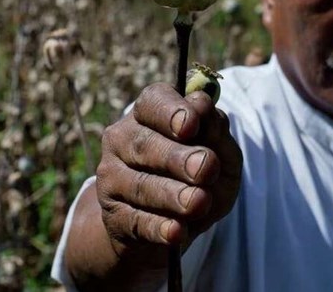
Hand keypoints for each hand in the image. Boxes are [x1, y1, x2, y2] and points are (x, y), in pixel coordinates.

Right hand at [95, 82, 242, 265]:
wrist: (172, 224)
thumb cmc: (199, 176)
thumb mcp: (220, 152)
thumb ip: (215, 129)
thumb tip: (202, 104)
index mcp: (149, 113)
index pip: (154, 102)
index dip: (171, 112)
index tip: (192, 124)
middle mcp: (122, 139)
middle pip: (145, 144)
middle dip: (177, 158)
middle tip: (206, 168)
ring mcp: (112, 178)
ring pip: (140, 184)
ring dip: (171, 194)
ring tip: (199, 202)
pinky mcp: (113, 216)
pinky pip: (136, 221)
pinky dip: (158, 227)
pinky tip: (177, 231)